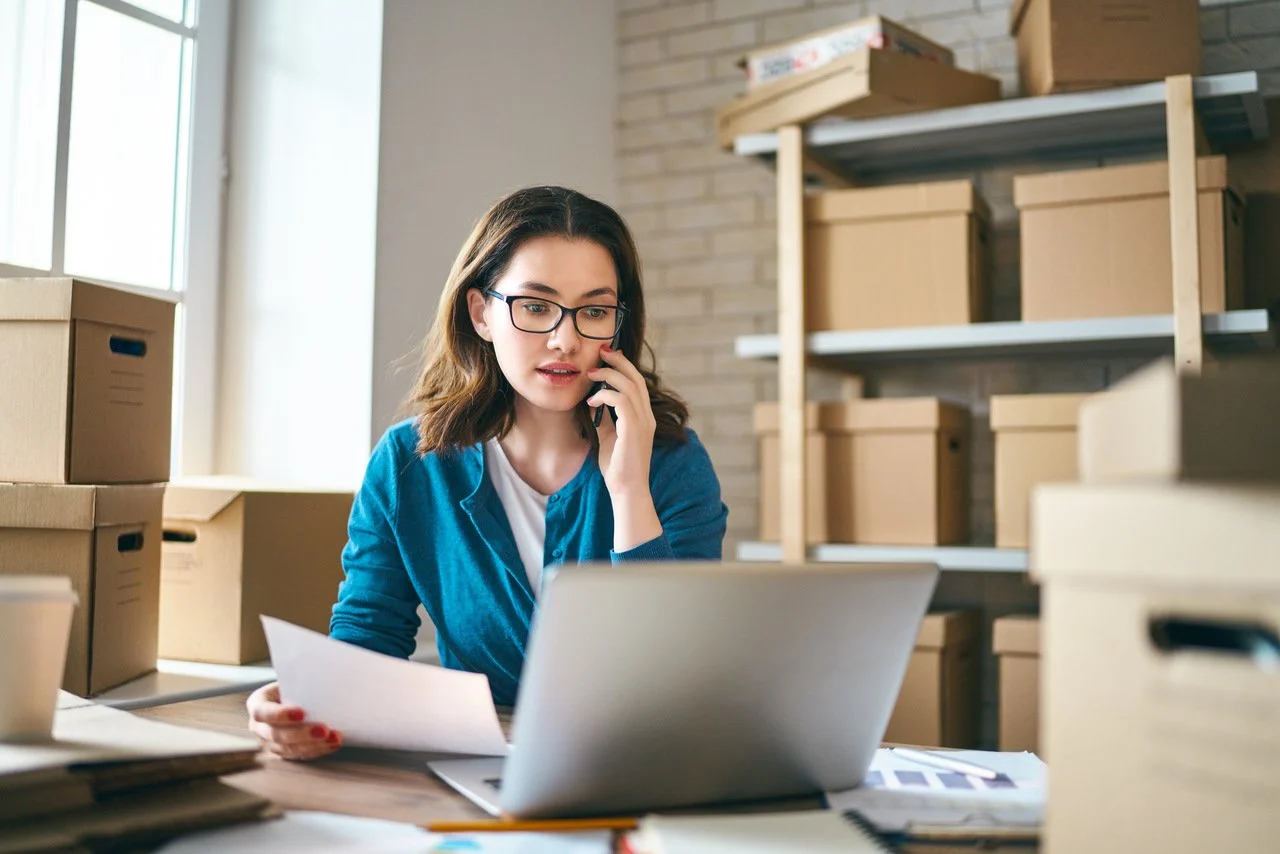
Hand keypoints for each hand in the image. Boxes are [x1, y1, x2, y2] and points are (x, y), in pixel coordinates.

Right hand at [246, 681, 341, 760]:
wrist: (295, 694)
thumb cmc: (294, 685)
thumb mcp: (292, 679)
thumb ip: (301, 682)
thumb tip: (327, 678)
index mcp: (257, 703)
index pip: (263, 712)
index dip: (281, 715)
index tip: (302, 713)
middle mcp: (259, 726)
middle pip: (276, 735)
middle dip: (302, 734)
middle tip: (324, 730)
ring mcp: (269, 742)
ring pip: (288, 749)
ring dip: (313, 745)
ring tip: (334, 738)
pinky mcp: (283, 752)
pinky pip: (299, 755)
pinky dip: (318, 750)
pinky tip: (332, 744)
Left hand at [586, 345, 655, 497]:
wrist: (626, 490)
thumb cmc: (618, 467)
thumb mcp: (609, 436)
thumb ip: (605, 418)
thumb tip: (594, 402)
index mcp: (644, 417)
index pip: (637, 384)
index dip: (624, 366)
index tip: (607, 357)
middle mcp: (647, 416)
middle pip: (636, 378)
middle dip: (618, 361)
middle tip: (601, 350)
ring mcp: (643, 422)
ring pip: (629, 385)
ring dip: (608, 376)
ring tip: (591, 374)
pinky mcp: (634, 429)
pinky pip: (621, 400)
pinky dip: (605, 396)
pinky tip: (592, 402)